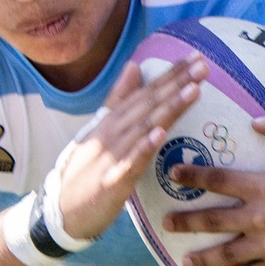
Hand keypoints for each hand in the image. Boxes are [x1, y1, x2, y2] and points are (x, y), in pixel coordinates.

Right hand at [50, 56, 207, 241]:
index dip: (171, 75)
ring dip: (169, 108)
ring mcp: (112, 156)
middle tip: (203, 65)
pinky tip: (160, 135)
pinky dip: (144, 147)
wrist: (61, 208)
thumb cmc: (87, 168)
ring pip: (144, 128)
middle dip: (177, 84)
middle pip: (150, 104)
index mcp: (114, 120)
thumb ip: (119, 99)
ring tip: (192, 90)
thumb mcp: (102, 129)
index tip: (195, 57)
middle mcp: (114, 132)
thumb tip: (134, 66)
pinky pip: (130, 163)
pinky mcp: (111, 181)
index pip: (146, 92)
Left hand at [162, 112, 264, 265]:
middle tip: (165, 224)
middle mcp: (262, 217)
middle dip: (185, 222)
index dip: (192, 175)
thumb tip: (255, 121)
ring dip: (203, 258)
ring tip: (185, 261)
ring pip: (227, 253)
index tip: (172, 174)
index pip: (218, 179)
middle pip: (213, 220)